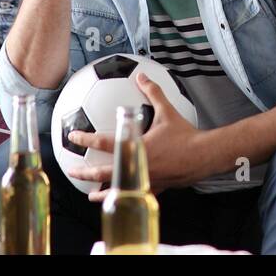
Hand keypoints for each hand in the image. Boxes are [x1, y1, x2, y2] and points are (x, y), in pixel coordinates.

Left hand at [69, 74, 208, 201]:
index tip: (73, 136)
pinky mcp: (156, 187)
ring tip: (91, 195)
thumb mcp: (167, 111)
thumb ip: (153, 93)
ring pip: (118, 190)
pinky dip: (127, 196)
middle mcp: (137, 166)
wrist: (203, 156)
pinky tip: (122, 199)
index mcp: (136, 147)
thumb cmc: (184, 135)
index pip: (104, 143)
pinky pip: (137, 194)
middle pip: (104, 173)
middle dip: (85, 172)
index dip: (86, 140)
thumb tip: (142, 76)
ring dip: (102, 192)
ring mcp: (145, 180)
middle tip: (72, 170)